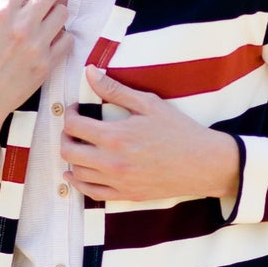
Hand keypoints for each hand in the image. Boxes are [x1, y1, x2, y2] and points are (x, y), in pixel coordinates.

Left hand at [60, 68, 240, 206]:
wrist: (202, 163)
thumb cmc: (178, 130)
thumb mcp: (148, 103)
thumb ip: (115, 89)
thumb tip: (89, 72)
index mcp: (115, 136)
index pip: (74, 125)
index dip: (69, 114)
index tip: (76, 109)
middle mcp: (112, 162)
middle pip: (68, 151)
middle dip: (65, 135)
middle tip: (73, 127)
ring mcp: (118, 181)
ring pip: (77, 172)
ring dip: (71, 158)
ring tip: (79, 146)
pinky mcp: (125, 195)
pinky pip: (91, 193)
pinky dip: (78, 182)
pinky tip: (77, 173)